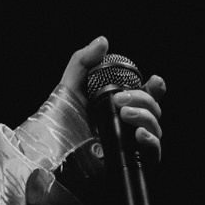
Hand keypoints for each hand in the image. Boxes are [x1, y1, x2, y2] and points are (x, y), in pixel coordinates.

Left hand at [61, 36, 165, 164]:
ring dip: (146, 117)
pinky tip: (139, 134)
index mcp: (117, 108)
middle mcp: (127, 125)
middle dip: (144, 100)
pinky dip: (151, 142)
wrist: (48, 156)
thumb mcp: (69, 88)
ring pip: (156, 129)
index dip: (155, 88)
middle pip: (154, 110)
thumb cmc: (58, 123)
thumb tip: (102, 41)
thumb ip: (84, 62)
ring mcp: (129, 144)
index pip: (147, 96)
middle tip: (120, 99)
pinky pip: (152, 154)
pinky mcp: (129, 162)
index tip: (155, 80)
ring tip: (125, 113)